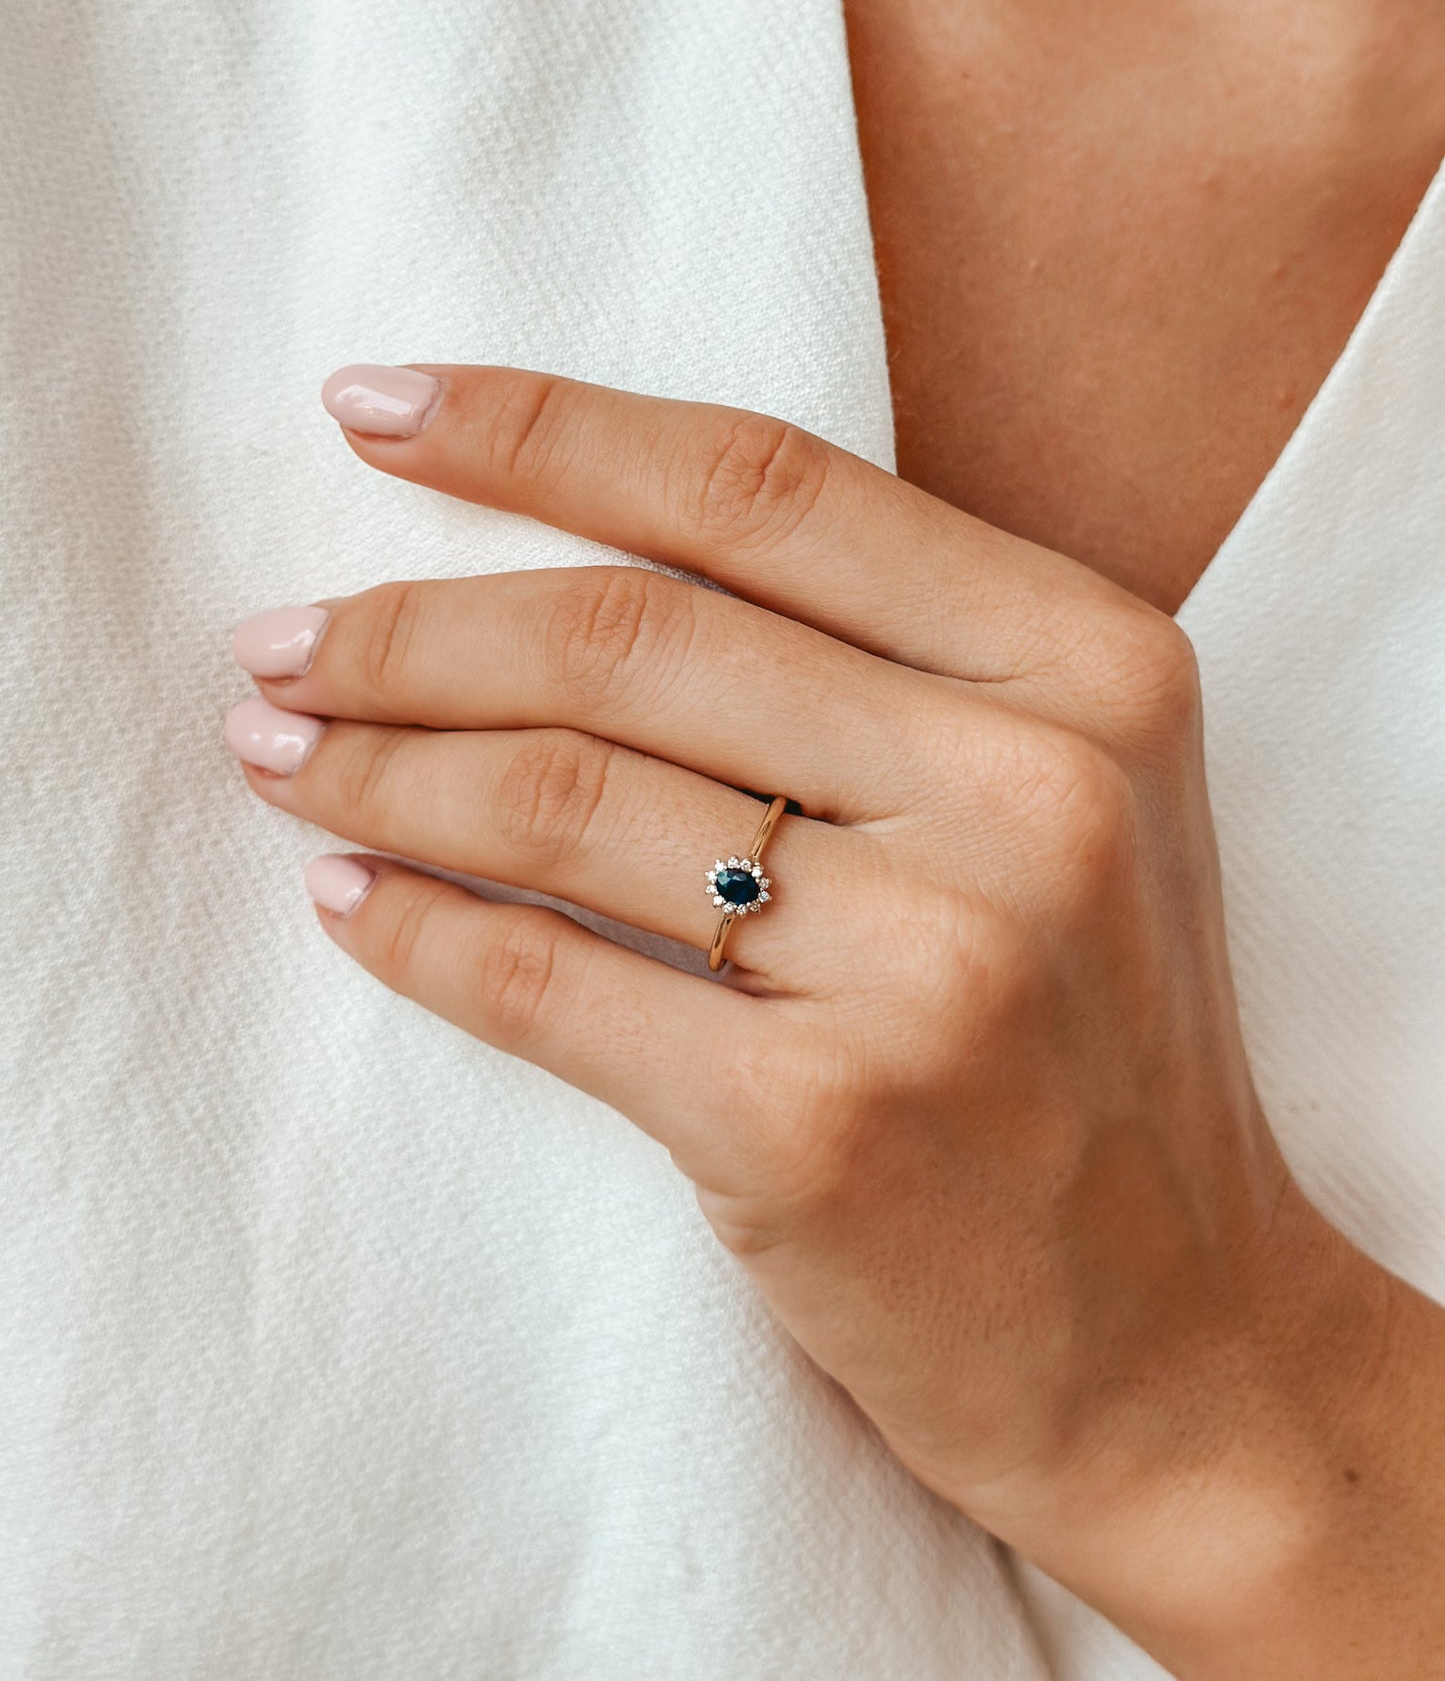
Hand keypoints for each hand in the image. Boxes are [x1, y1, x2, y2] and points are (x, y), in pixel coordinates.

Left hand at [225, 363, 1444, 1676]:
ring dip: (379, 771)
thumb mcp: (1053, 801)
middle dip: (408, 628)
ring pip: (565, 798)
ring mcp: (931, 961)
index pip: (761, 486)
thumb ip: (871, 667)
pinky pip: (544, 980)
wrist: (1183, 1343)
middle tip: (277, 646)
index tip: (374, 410)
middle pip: (631, 637)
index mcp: (1087, 664)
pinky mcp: (821, 1125)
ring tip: (281, 759)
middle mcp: (1026, 788)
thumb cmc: (1088, 1049)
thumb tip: (554, 565)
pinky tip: (348, 903)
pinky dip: (414, 932)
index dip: (540, 431)